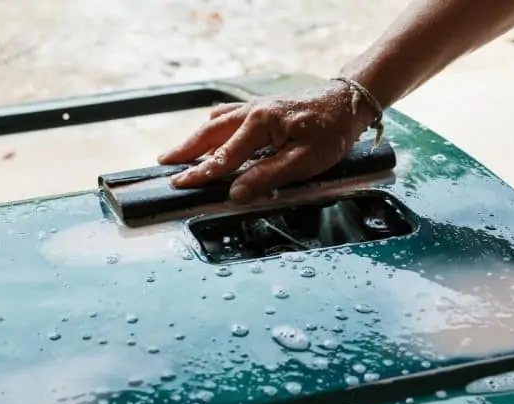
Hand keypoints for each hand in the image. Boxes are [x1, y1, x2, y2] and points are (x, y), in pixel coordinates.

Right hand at [157, 80, 378, 203]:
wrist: (349, 100)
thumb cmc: (331, 131)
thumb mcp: (305, 161)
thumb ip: (268, 176)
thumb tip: (236, 193)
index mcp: (260, 124)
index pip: (223, 156)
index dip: (201, 173)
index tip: (180, 185)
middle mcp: (252, 111)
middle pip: (210, 134)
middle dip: (186, 150)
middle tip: (165, 164)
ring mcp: (256, 106)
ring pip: (216, 123)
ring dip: (195, 138)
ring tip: (178, 151)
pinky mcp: (263, 107)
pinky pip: (229, 114)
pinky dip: (213, 125)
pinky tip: (208, 130)